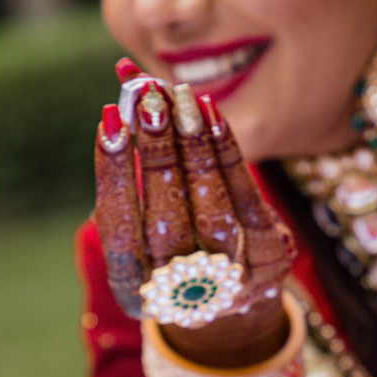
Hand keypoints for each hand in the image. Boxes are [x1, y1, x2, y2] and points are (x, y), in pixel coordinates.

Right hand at [94, 67, 295, 366]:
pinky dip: (228, 156)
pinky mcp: (268, 258)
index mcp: (135, 291)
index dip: (113, 175)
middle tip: (149, 101)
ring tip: (182, 100)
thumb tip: (127, 73)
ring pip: (211, 212)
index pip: (119, 231)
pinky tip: (213, 117)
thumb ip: (132, 160)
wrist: (234, 302)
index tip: (108, 121)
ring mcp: (230, 280)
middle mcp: (181, 294)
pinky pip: (248, 202)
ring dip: (195, 151)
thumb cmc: (174, 247)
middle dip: (157, 155)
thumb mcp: (143, 218)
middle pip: (166, 221)